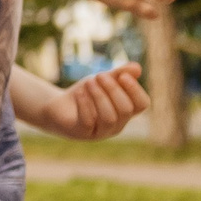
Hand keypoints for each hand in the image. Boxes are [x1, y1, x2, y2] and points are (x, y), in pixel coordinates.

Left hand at [33, 63, 150, 139]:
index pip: (142, 104)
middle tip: (99, 75)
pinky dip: (85, 104)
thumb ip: (118, 74)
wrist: (58, 106)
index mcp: (126, 112)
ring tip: (88, 82)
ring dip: (99, 96)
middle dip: (113, 89)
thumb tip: (137, 67)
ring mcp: (100, 131)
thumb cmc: (86, 93)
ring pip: (109, 118)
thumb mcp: (101, 80)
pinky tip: (79, 93)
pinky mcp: (82, 132)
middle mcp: (117, 125)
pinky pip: (89, 122)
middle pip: (126, 109)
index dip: (135, 90)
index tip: (122, 75)